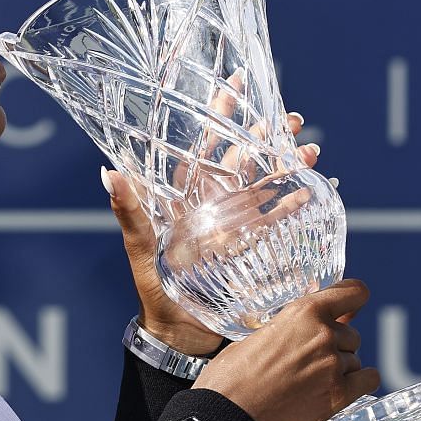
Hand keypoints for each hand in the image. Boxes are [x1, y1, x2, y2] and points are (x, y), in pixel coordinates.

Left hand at [105, 102, 319, 356]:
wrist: (180, 334)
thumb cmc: (154, 291)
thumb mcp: (141, 249)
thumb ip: (130, 213)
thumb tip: (109, 172)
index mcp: (185, 198)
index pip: (203, 147)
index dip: (219, 116)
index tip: (237, 86)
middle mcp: (213, 204)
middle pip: (243, 157)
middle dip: (265, 135)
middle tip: (288, 117)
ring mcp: (237, 223)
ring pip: (265, 180)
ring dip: (286, 161)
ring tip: (306, 145)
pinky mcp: (255, 245)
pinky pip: (280, 215)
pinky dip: (295, 198)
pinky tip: (311, 185)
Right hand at [195, 279, 380, 420]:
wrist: (227, 418)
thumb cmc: (229, 379)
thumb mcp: (253, 339)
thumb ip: (286, 330)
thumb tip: (301, 331)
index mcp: (302, 314)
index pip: (353, 292)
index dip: (352, 299)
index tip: (349, 307)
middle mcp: (323, 336)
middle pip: (350, 334)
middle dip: (334, 344)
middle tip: (307, 359)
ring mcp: (333, 366)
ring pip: (354, 359)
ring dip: (339, 367)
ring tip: (310, 381)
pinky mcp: (339, 395)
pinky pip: (368, 380)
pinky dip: (358, 382)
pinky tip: (341, 387)